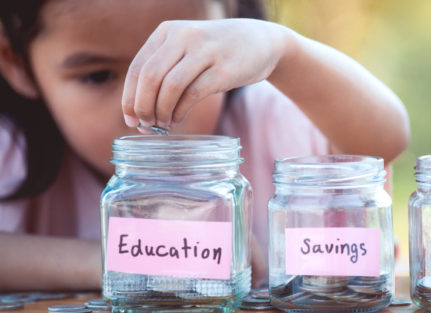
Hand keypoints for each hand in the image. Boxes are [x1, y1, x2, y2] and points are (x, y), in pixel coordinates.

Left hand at [122, 19, 286, 127]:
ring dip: (161, 111)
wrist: (263, 42)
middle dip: (143, 106)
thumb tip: (139, 110)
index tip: (129, 118)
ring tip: (162, 124)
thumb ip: (165, 70)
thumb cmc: (219, 53)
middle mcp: (185, 36)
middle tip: (145, 125)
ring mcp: (206, 51)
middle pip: (150, 77)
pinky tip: (177, 119)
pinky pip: (193, 94)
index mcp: (168, 31)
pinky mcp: (225, 69)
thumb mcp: (188, 49)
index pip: (138, 67)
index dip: (130, 97)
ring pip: (170, 86)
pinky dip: (180, 111)